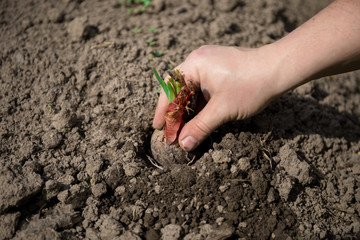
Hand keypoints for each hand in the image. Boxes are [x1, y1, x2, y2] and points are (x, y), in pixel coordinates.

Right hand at [153, 45, 281, 150]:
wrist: (280, 69)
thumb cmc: (251, 85)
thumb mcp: (222, 110)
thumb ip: (200, 127)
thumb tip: (184, 144)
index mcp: (194, 65)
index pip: (169, 90)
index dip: (163, 112)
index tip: (159, 129)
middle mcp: (199, 61)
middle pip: (179, 90)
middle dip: (176, 113)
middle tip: (172, 133)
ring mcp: (210, 63)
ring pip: (192, 90)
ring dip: (188, 110)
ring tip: (184, 129)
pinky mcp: (220, 69)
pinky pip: (203, 88)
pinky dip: (200, 104)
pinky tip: (199, 118)